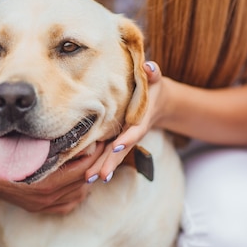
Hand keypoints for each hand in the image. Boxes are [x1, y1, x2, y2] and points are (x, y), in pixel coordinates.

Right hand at [0, 86, 106, 213]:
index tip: (102, 139)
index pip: (84, 168)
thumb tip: (82, 137)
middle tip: (99, 146)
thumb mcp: (28, 140)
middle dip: (93, 163)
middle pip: (84, 181)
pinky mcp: (36, 206)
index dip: (96, 153)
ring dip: (84, 176)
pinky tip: (74, 177)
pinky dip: (74, 190)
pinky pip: (65, 203)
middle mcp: (46, 198)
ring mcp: (41, 204)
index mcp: (47, 182)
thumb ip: (54, 142)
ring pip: (77, 193)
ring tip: (88, 159)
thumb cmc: (1, 148)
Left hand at [85, 61, 164, 182]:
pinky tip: (87, 174)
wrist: (159, 101)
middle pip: (122, 149)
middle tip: (101, 175)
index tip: (116, 146)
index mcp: (141, 118)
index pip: (135, 130)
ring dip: (103, 167)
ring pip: (113, 155)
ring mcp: (125, 138)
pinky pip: (107, 153)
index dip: (127, 139)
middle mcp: (133, 131)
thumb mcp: (155, 78)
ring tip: (90, 179)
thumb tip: (149, 67)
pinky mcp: (116, 139)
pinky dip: (99, 163)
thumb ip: (153, 72)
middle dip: (112, 162)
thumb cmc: (152, 86)